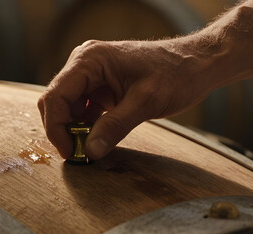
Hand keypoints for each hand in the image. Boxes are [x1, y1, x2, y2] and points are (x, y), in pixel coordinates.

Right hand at [38, 39, 212, 159]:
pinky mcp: (100, 84)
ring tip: (89, 149)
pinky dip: (85, 125)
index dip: (56, 128)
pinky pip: (83, 107)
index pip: (56, 96)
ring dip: (73, 129)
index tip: (69, 153)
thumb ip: (115, 126)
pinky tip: (97, 138)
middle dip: (62, 130)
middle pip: (56, 101)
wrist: (196, 64)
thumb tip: (90, 152)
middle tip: (77, 155)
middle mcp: (84, 63)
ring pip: (67, 106)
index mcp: (89, 60)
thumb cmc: (175, 74)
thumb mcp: (145, 102)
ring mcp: (91, 73)